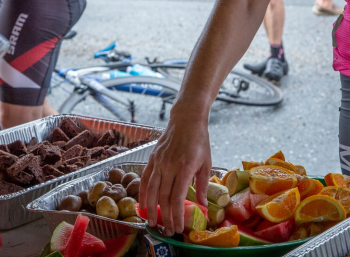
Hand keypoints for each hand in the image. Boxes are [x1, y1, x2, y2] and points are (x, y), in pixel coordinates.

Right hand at [139, 106, 211, 235]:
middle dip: (165, 217)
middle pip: (164, 197)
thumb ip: (203, 185)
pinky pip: (145, 178)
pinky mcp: (152, 158)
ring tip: (152, 223)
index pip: (178, 198)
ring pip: (152, 190)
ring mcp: (159, 162)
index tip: (177, 227)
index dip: (176, 215)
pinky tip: (143, 204)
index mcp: (185, 168)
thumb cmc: (199, 140)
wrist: (186, 119)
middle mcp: (170, 166)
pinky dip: (143, 193)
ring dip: (151, 209)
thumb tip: (203, 205)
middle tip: (166, 230)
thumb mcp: (207, 162)